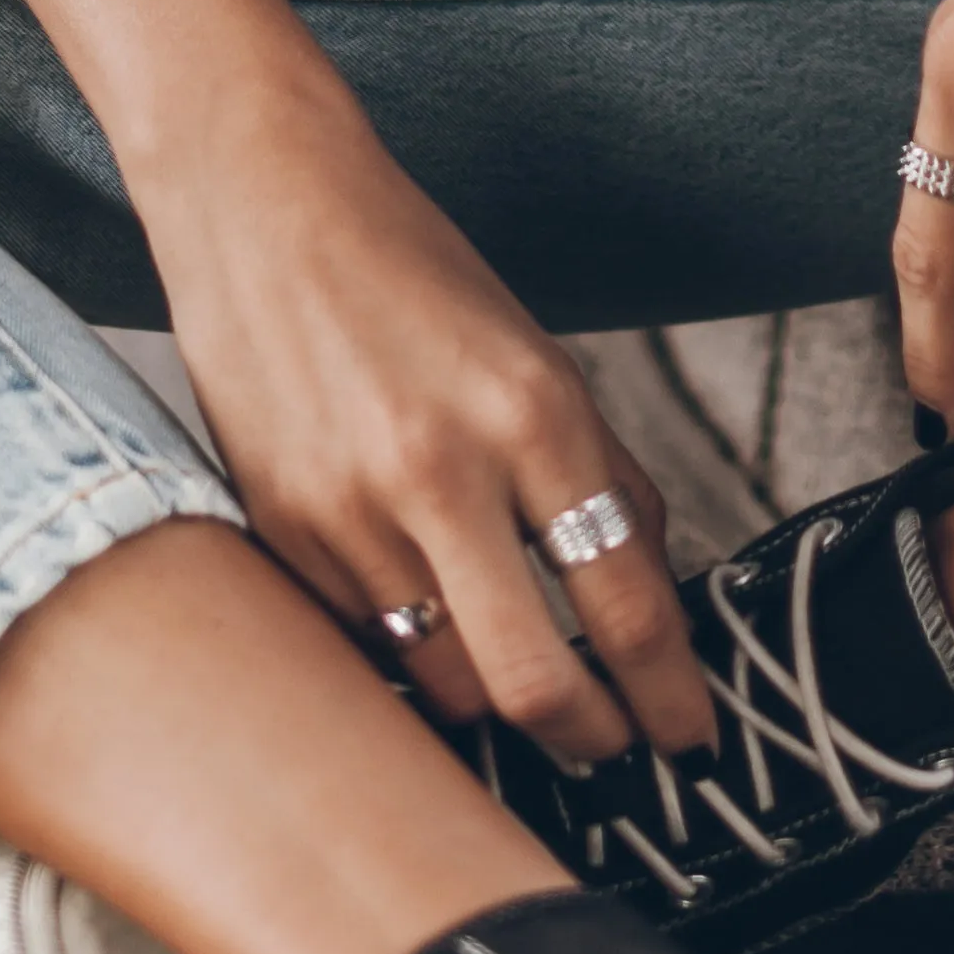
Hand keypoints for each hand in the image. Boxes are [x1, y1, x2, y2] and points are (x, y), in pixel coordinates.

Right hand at [143, 84, 713, 765]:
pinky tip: (428, 618)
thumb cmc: (406, 268)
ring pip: (445, 684)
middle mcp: (441, 473)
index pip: (628, 603)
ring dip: (495, 702)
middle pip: (536, 685)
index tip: (692, 735)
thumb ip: (598, 470)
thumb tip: (652, 585)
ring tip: (520, 679)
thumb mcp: (536, 354)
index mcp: (531, 413)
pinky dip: (410, 650)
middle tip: (615, 749)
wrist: (261, 205)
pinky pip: (367, 643)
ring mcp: (350, 513)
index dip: (672, 695)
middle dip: (592, 741)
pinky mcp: (282, 534)